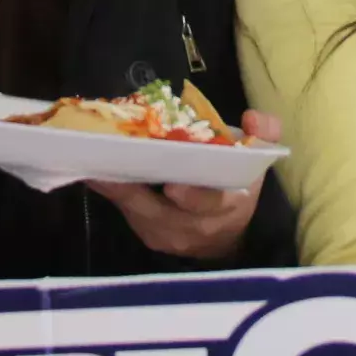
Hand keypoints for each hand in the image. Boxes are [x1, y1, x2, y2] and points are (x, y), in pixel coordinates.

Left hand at [86, 110, 279, 261]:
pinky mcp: (149, 237)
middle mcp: (196, 228)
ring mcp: (169, 238)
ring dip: (116, 189)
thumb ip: (263, 135)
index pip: (213, 204)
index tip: (173, 187)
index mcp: (227, 205)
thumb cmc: (237, 187)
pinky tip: (94, 172)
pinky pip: (128, 214)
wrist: (226, 235)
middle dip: (136, 192)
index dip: (194, 197)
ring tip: (92, 163)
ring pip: (138, 213)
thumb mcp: (256, 161)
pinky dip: (113, 192)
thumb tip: (252, 118)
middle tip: (110, 168)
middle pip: (162, 213)